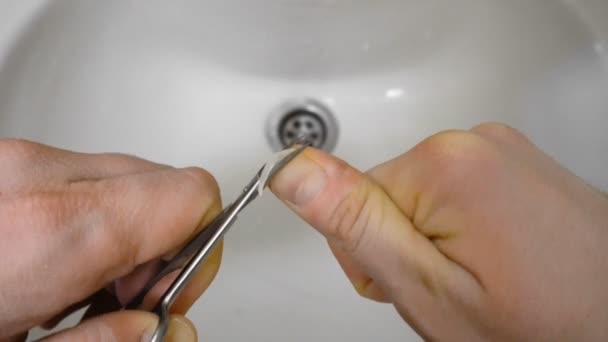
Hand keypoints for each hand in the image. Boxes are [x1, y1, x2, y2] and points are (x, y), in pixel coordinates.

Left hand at [0, 139, 222, 340]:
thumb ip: (103, 341)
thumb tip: (163, 330)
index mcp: (53, 228)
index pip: (191, 197)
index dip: (203, 248)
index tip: (177, 289)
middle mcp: (39, 176)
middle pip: (165, 186)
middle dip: (165, 248)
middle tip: (133, 296)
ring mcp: (21, 159)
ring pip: (128, 178)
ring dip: (130, 234)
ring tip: (90, 287)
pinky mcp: (10, 160)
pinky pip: (87, 176)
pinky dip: (95, 220)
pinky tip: (61, 267)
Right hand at [271, 123, 607, 340]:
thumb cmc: (542, 324)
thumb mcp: (427, 288)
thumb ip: (355, 223)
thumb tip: (293, 168)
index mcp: (445, 165)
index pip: (350, 196)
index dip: (369, 251)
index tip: (408, 279)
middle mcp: (476, 142)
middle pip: (387, 191)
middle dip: (403, 244)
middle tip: (450, 284)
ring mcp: (502, 150)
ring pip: (420, 194)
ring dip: (432, 238)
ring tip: (480, 274)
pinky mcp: (517, 163)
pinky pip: (456, 190)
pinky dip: (461, 227)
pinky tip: (495, 257)